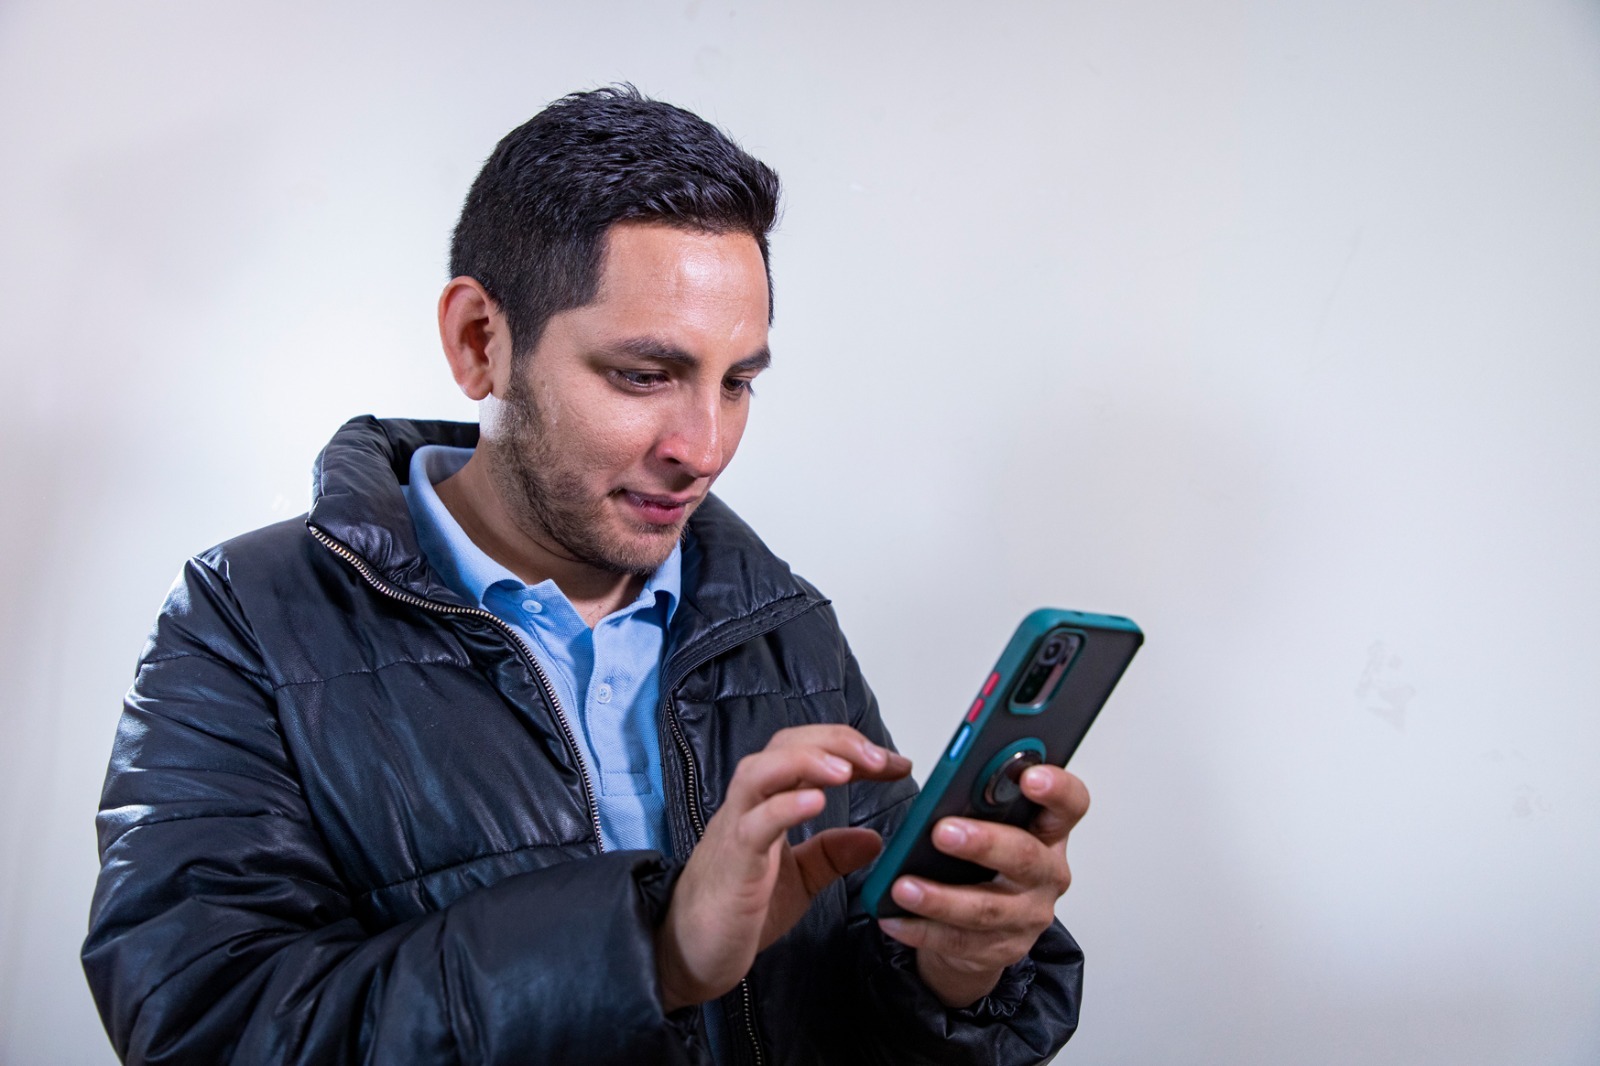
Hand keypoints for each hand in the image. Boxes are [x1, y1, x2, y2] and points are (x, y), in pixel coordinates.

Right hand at [656, 725, 912, 1011]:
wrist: (687, 955)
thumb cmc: (736, 913)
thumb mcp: (798, 880)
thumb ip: (831, 855)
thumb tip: (875, 838)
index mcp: (767, 805)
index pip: (808, 753)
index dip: (852, 750)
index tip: (896, 765)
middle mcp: (748, 806)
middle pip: (785, 746)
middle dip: (836, 743)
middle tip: (881, 760)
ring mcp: (735, 830)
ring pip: (761, 771)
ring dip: (808, 761)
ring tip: (848, 769)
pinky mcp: (732, 862)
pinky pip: (755, 823)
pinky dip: (785, 806)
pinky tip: (816, 802)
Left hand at [879, 765, 1089, 1007]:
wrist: (987, 928)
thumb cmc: (984, 860)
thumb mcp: (990, 823)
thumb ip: (979, 802)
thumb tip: (945, 786)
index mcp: (1048, 830)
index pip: (1070, 804)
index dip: (1056, 789)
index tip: (1029, 777)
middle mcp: (1047, 873)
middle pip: (1024, 856)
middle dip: (982, 843)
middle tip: (942, 832)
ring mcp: (1028, 916)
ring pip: (986, 909)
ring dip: (941, 898)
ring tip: (903, 887)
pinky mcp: (1001, 949)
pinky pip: (959, 942)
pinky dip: (921, 930)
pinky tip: (894, 919)